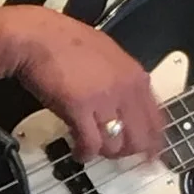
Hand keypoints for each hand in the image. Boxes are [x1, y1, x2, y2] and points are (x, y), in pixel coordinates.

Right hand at [2, 6, 164, 160]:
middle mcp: (125, 89)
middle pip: (139, 138)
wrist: (36, 36)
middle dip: (126, 153)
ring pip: (115, 145)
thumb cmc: (64, 42)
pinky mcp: (79, 108)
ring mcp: (103, 99)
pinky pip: (91, 144)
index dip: (153, 143)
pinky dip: (85, 153)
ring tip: (90, 148)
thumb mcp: (107, 55)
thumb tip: (125, 105)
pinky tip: (78, 151)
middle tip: (113, 154)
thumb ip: (122, 80)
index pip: (156, 119)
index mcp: (135, 75)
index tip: (148, 156)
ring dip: (102, 152)